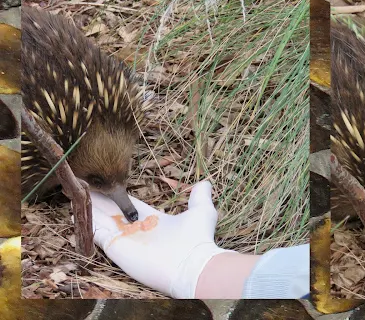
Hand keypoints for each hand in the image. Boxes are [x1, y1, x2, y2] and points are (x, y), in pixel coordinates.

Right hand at [88, 180, 234, 298]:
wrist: (192, 264)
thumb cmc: (198, 238)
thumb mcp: (201, 211)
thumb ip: (200, 196)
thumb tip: (204, 183)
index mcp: (152, 220)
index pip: (128, 206)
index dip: (116, 197)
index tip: (105, 186)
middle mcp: (136, 230)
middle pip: (111, 213)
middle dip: (98, 201)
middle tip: (84, 186)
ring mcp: (125, 239)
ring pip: (102, 222)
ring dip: (89, 209)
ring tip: (76, 195)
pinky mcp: (117, 248)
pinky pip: (97, 235)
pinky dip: (87, 224)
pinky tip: (77, 213)